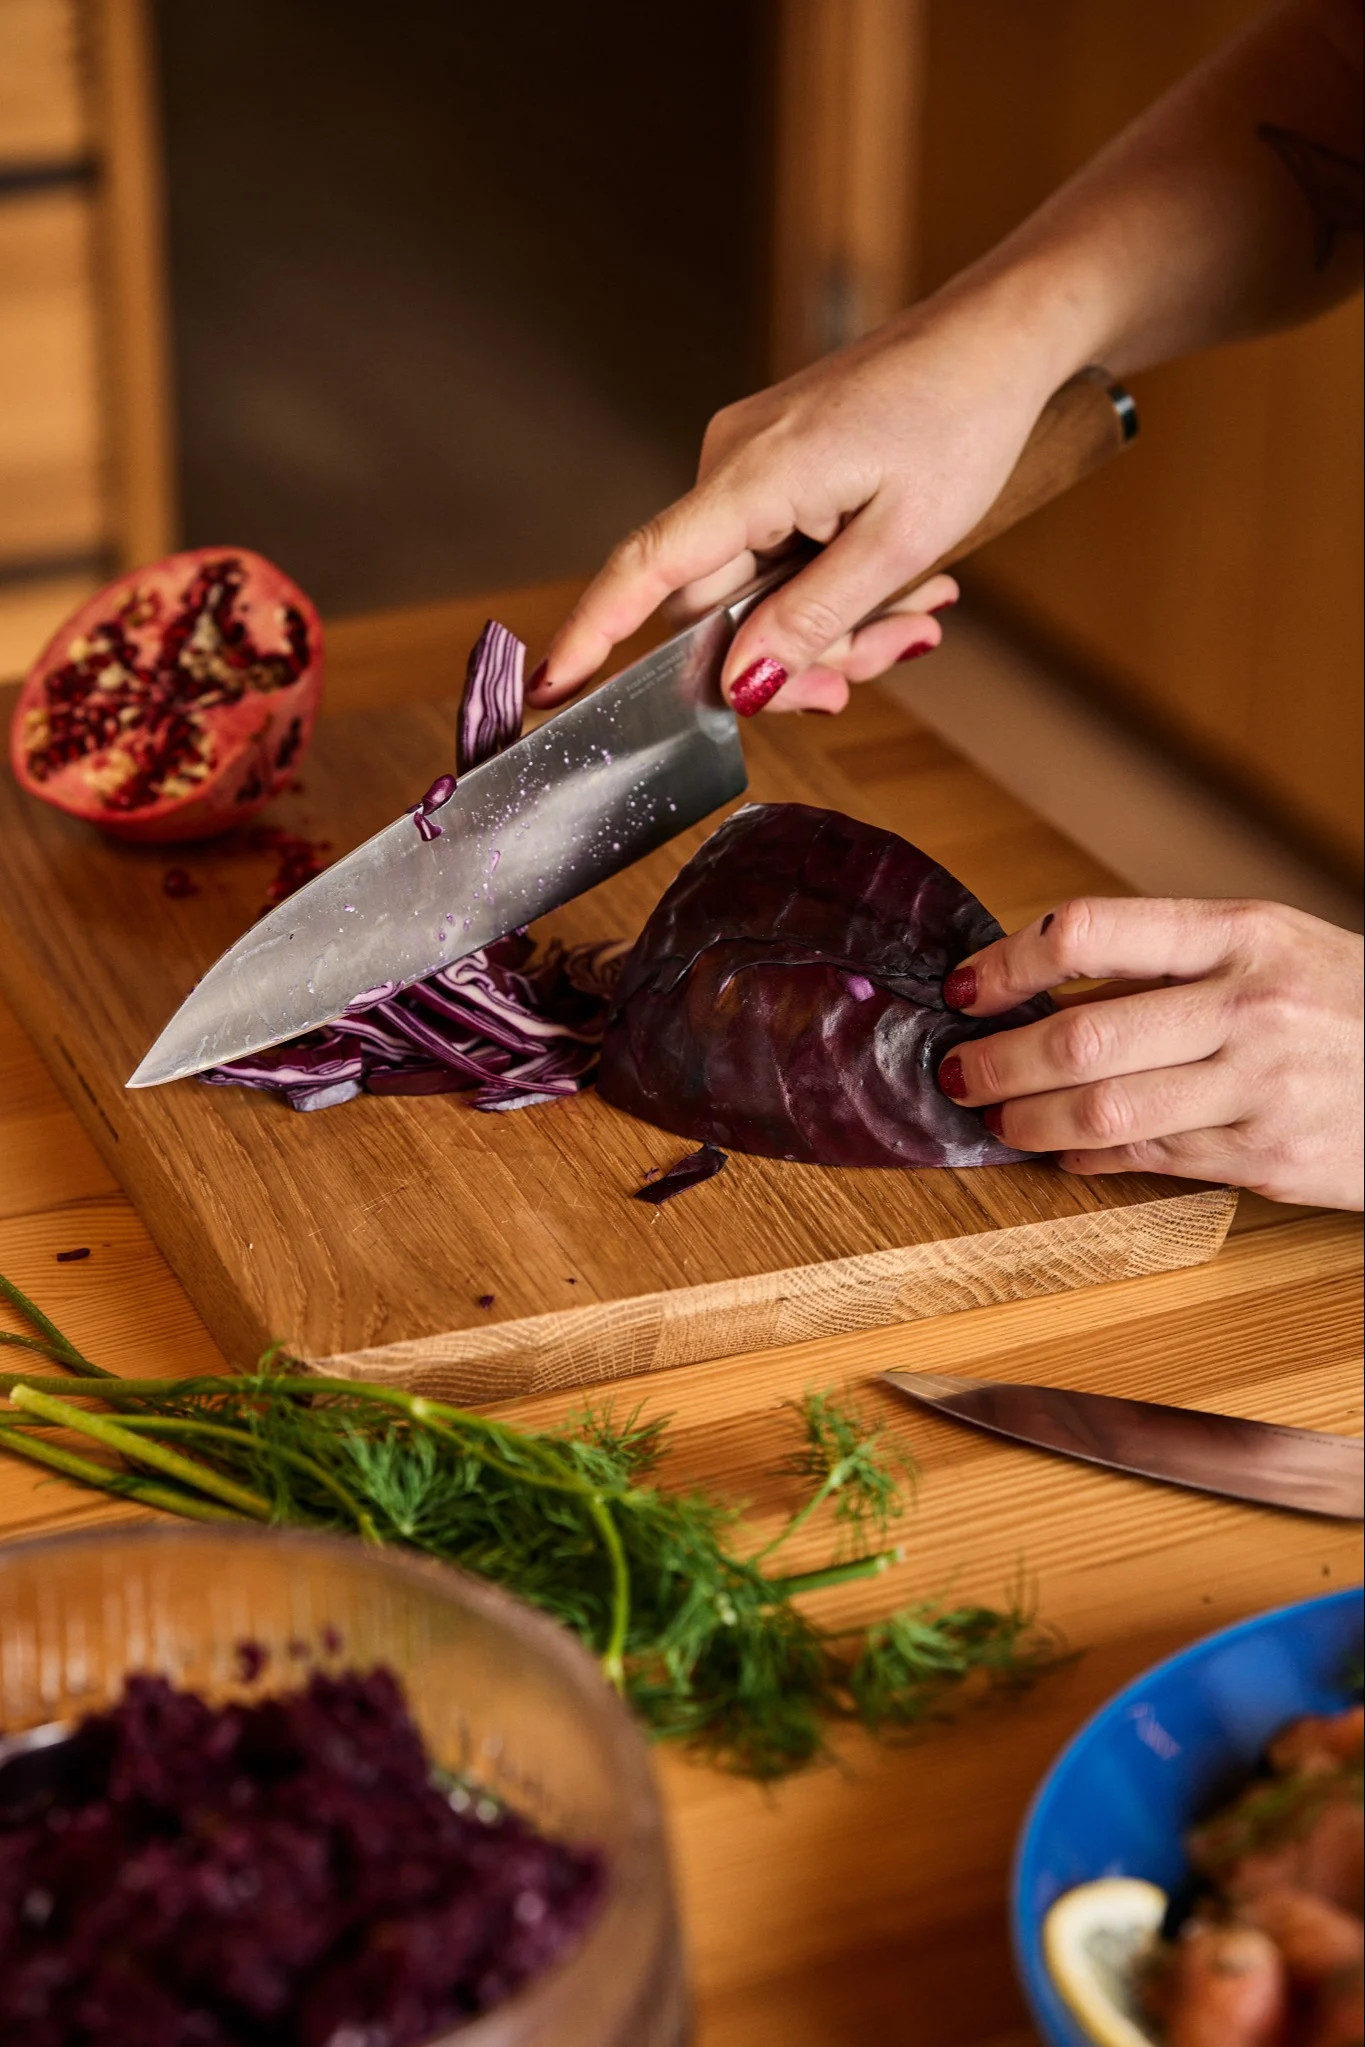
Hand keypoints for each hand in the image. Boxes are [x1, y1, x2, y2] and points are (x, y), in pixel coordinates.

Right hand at [529, 286, 1067, 714]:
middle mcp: (733, 464)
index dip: (594, 633)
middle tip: (875, 669)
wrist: (1001, 336)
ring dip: (831, 628)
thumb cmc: (962, 418)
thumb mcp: (901, 542)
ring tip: (916, 616)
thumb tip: (739, 685)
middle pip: (717, 609)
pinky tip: (903, 586)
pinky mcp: (779, 469)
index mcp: (753, 474)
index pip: (647, 567)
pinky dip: (835, 589)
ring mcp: (753, 465)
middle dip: (791, 658)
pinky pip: (781, 559)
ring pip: (758, 594)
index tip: (551, 688)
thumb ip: (814, 619)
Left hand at [935, 896, 1364, 1208]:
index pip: (1092, 931)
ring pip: (1105, 1111)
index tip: (966, 986)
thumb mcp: (1272, 946)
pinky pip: (1152, 1159)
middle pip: (1082, 1035)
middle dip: (999, 1060)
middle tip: (957, 1070)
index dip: (1009, 961)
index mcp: (1240, 933)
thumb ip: (1169, 963)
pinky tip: (1064, 1149)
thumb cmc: (1347, 1002)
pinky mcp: (1271, 1159)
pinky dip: (1090, 1156)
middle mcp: (1248, 1006)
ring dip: (1029, 1119)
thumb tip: (1046, 985)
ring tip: (998, 1117)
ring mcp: (1261, 1088)